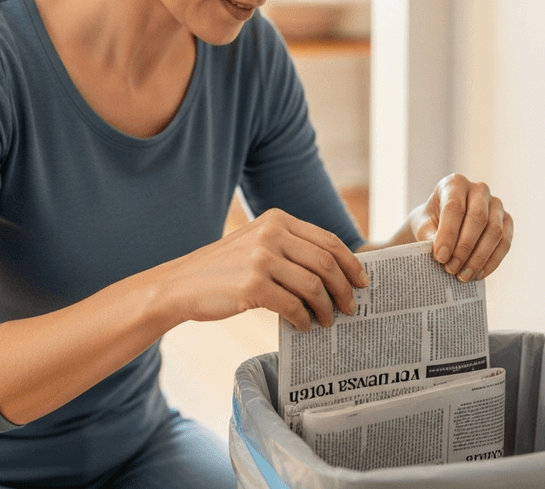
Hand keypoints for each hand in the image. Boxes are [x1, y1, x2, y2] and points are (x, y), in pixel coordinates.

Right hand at [158, 209, 367, 330]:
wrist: (182, 284)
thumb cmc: (225, 270)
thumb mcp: (257, 244)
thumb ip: (291, 249)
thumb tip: (336, 273)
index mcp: (277, 220)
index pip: (328, 240)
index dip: (351, 263)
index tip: (363, 282)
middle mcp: (271, 234)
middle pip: (326, 263)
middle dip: (344, 289)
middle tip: (350, 308)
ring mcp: (261, 258)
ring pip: (314, 286)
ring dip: (326, 308)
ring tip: (327, 321)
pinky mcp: (252, 285)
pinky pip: (293, 305)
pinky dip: (303, 319)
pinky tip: (303, 326)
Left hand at [409, 174, 512, 281]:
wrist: (442, 223)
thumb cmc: (431, 222)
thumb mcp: (423, 225)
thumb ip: (429, 235)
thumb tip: (442, 254)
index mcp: (455, 183)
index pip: (454, 207)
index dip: (448, 234)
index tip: (440, 257)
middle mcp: (479, 189)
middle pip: (478, 218)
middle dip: (464, 248)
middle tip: (451, 269)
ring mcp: (496, 204)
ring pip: (495, 232)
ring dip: (479, 258)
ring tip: (463, 276)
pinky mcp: (507, 221)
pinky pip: (505, 243)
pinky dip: (491, 262)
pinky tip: (477, 274)